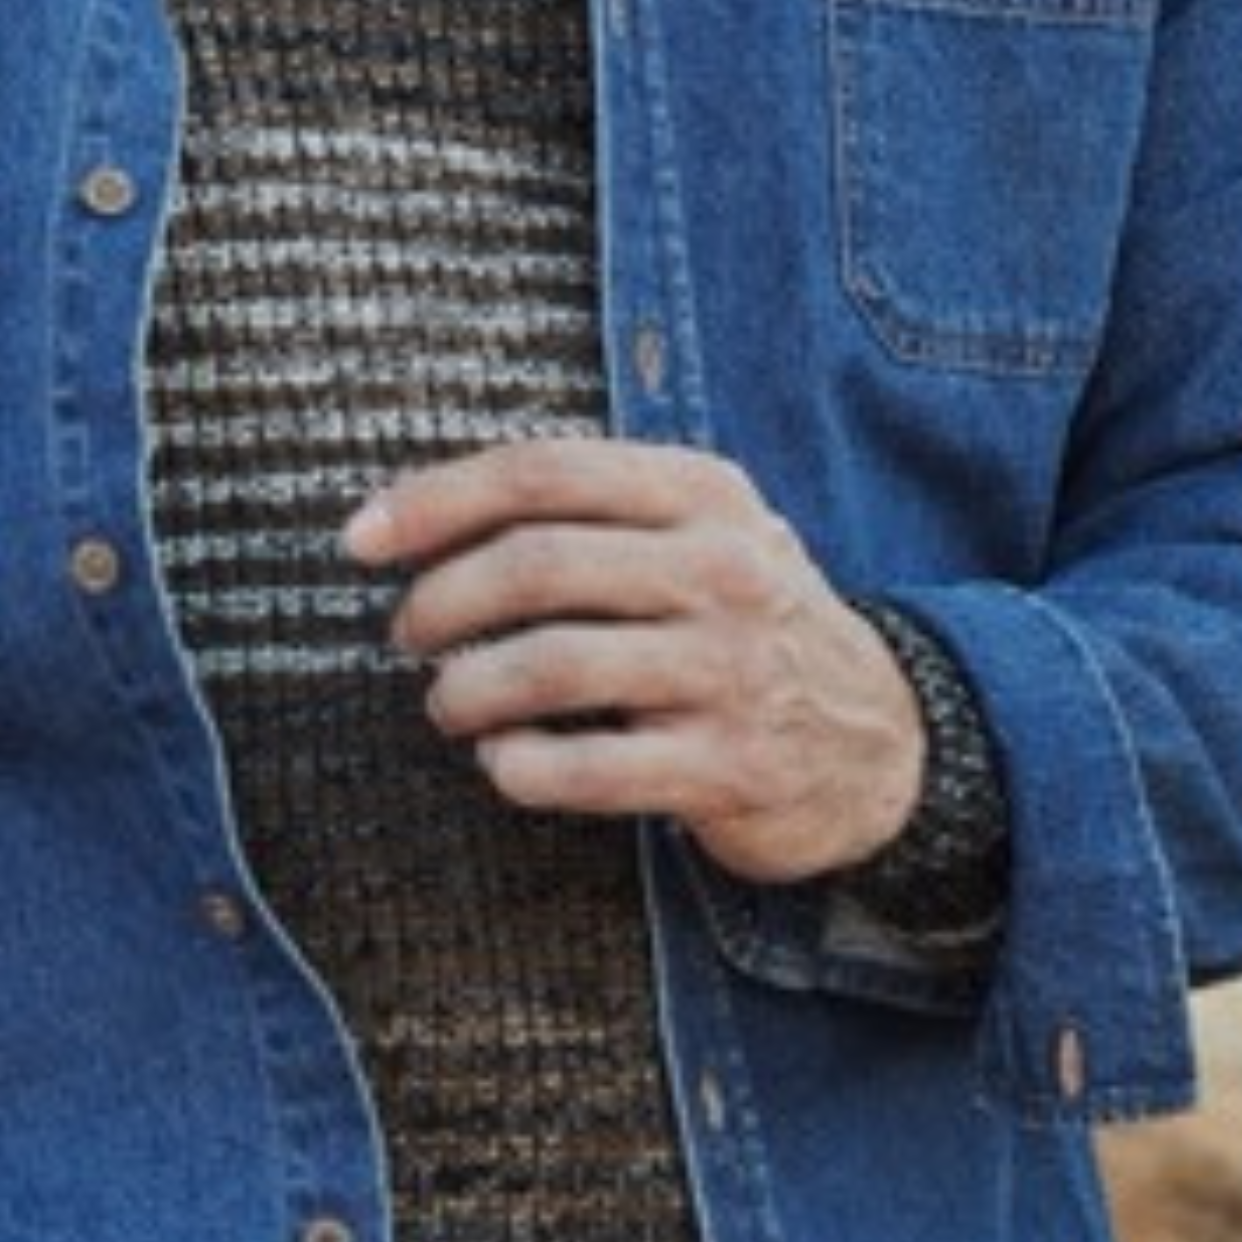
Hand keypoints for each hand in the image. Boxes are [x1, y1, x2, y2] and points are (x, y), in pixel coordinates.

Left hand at [345, 435, 926, 888]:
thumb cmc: (744, 627)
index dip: (435, 501)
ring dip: (468, 689)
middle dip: (441, 603)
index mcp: (703, 495)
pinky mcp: (730, 767)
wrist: (881, 741)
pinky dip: (521, 768)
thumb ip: (590, 513)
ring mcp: (730, 671)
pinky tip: (504, 763)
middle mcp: (723, 572)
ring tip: (448, 705)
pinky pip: (591, 769)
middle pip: (537, 565)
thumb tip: (416, 516)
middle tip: (406, 637)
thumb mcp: (701, 536)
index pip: (544, 472)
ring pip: (553, 666)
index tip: (360, 541)